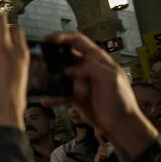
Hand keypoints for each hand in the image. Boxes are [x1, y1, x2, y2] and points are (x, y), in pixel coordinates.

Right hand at [51, 31, 156, 160]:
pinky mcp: (76, 95)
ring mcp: (81, 82)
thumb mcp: (110, 78)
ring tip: (42, 82)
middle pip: (66, 57)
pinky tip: (47, 100)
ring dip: (52, 78)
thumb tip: (69, 69)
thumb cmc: (120, 100)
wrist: (121, 124)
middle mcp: (87, 68)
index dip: (62, 37)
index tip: (47, 40)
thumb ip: (91, 68)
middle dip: (53, 58)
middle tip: (40, 62)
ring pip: (61, 75)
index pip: (78, 41)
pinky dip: (53, 96)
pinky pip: (61, 93)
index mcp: (97, 59)